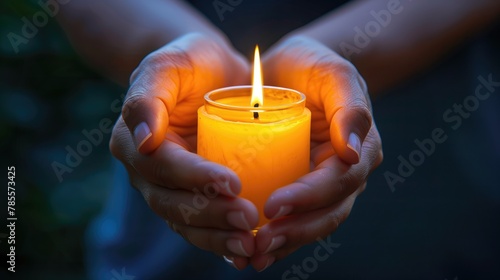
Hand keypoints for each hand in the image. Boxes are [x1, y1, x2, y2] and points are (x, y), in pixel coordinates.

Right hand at [110, 33, 257, 268]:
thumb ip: (149, 95)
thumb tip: (144, 139)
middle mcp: (147, 172)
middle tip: (249, 219)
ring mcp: (168, 188)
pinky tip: (245, 252)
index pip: (163, 167)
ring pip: (186, 223)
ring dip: (217, 238)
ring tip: (250, 246)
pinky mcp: (192, 196)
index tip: (234, 183)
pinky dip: (221, 242)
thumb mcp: (169, 64)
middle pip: (173, 204)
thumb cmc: (189, 62)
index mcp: (133, 141)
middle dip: (211, 216)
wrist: (208, 73)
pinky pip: (201, 226)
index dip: (195, 178)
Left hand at [250, 36, 382, 270]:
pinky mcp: (297, 187)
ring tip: (251, 255)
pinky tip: (245, 249)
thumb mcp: (334, 73)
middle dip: (295, 231)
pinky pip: (290, 218)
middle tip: (260, 243)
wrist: (289, 70)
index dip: (309, 198)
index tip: (274, 205)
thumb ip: (350, 105)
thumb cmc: (314, 65)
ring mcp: (320, 185)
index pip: (339, 183)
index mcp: (359, 150)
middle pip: (327, 213)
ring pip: (309, 223)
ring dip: (283, 243)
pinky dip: (273, 236)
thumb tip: (351, 150)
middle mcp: (343, 174)